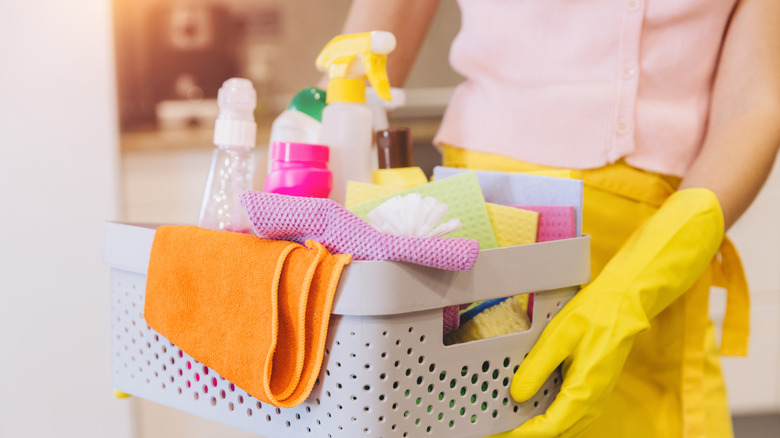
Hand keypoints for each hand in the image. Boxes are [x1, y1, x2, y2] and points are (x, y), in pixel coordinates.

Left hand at [488, 188, 724, 436]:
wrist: (625, 304)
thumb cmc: (594, 315)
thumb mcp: (558, 337)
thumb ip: (536, 369)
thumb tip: (517, 395)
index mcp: (584, 391)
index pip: (549, 428)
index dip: (522, 434)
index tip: (499, 433)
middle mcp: (593, 402)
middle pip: (557, 432)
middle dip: (528, 434)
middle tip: (499, 429)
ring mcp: (596, 398)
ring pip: (565, 427)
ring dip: (541, 429)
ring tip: (512, 423)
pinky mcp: (595, 390)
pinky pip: (572, 415)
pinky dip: (552, 419)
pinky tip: (534, 409)